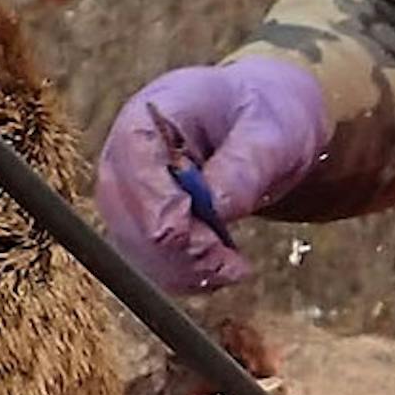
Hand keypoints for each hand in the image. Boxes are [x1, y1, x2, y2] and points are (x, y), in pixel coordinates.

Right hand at [96, 59, 328, 292]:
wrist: (261, 127)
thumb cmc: (264, 117)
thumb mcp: (271, 130)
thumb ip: (246, 163)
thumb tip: (217, 206)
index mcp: (147, 120)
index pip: (134, 170)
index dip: (169, 211)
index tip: (214, 236)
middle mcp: (122, 161)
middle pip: (132, 220)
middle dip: (185, 250)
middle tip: (235, 263)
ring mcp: (127, 198)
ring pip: (138, 252)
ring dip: (190, 270)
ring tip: (236, 266)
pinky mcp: (140, 228)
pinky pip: (152, 267)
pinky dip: (189, 278)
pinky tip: (222, 268)